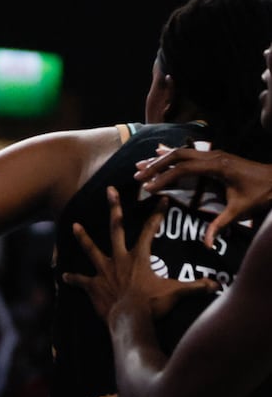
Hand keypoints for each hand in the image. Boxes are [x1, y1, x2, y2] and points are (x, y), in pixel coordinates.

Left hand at [62, 186, 218, 319]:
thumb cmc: (152, 304)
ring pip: (91, 249)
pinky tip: (63, 275)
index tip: (161, 198)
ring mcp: (103, 271)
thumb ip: (196, 287)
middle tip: (109, 190)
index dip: (157, 214)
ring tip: (74, 225)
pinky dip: (73, 278)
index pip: (150, 230)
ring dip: (83, 237)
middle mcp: (119, 259)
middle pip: (115, 228)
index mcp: (139, 257)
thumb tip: (217, 286)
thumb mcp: (176, 293)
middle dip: (113, 208)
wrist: (129, 319)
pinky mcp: (92, 285)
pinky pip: (80, 281)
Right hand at [135, 143, 271, 248]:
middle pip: (178, 155)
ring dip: (161, 158)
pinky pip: (190, 151)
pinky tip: (160, 152)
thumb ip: (220, 225)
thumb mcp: (241, 211)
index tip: (147, 187)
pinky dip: (172, 154)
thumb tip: (207, 245)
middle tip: (137, 175)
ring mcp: (216, 153)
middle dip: (156, 165)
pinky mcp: (217, 156)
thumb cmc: (261, 195)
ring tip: (141, 165)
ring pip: (182, 151)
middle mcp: (215, 156)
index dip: (163, 178)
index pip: (183, 168)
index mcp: (218, 166)